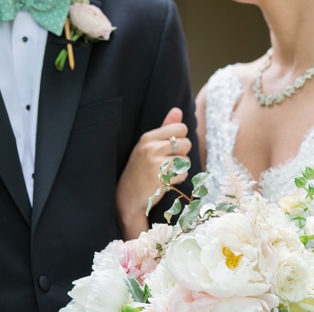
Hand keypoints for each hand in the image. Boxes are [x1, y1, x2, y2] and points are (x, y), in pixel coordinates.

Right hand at [116, 108, 191, 239]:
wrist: (127, 198)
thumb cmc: (139, 171)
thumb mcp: (147, 146)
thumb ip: (165, 128)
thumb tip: (178, 110)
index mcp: (148, 137)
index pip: (180, 128)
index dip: (180, 139)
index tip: (170, 149)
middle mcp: (151, 147)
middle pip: (187, 143)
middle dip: (182, 154)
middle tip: (168, 164)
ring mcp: (156, 163)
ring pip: (186, 160)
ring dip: (181, 168)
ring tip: (166, 173)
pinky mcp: (162, 178)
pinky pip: (184, 173)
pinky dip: (179, 179)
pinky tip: (166, 182)